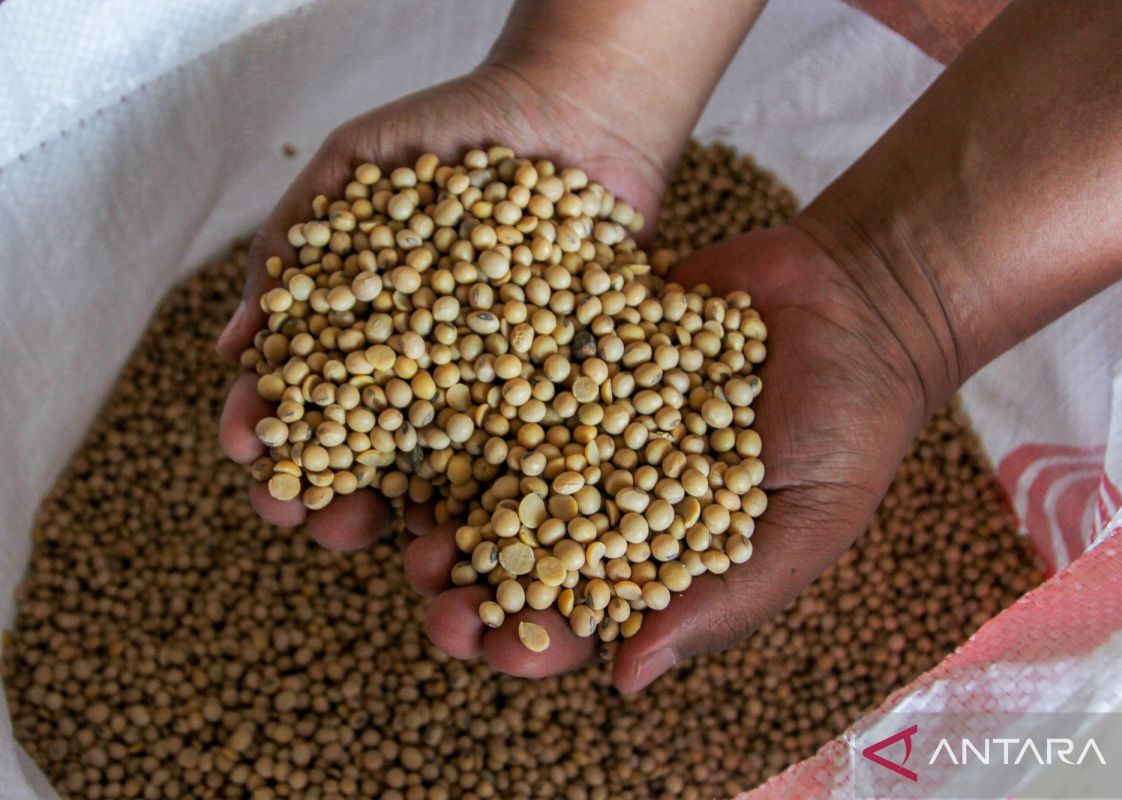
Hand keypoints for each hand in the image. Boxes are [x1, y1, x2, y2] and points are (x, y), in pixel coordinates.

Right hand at [217, 64, 671, 546]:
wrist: (571, 117)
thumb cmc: (449, 134)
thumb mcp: (353, 168)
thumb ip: (292, 245)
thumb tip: (227, 347)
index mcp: (360, 342)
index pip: (303, 401)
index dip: (269, 428)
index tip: (246, 444)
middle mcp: (422, 384)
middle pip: (369, 464)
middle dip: (331, 500)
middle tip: (308, 518)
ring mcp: (492, 399)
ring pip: (449, 485)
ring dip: (418, 527)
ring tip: (403, 549)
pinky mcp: (561, 402)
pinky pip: (538, 464)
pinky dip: (519, 504)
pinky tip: (499, 530)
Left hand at [403, 221, 951, 690]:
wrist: (859, 300)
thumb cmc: (850, 427)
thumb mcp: (805, 527)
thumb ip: (724, 604)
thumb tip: (624, 681)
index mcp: (660, 554)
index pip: (584, 614)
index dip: (531, 638)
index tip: (491, 648)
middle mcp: (612, 493)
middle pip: (524, 549)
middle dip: (470, 579)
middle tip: (425, 591)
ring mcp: (590, 422)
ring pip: (503, 471)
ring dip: (450, 501)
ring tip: (407, 519)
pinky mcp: (582, 350)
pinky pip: (520, 374)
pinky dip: (471, 396)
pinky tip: (427, 406)